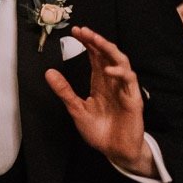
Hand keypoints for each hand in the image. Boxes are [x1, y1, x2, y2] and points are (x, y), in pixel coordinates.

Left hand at [45, 26, 153, 177]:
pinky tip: (109, 70)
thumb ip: (64, 91)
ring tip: (96, 41)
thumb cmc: (98, 131)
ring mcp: (124, 89)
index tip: (76, 31)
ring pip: (121, 62)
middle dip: (97, 41)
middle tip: (84, 31)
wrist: (114, 151)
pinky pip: (130, 81)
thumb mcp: (76, 109)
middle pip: (108, 54)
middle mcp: (112, 82)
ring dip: (109, 50)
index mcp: (100, 82)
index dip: (87, 43)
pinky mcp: (133, 99)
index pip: (95, 56)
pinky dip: (120, 73)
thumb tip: (49, 72)